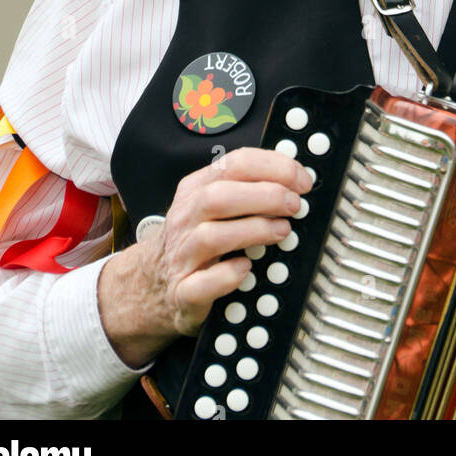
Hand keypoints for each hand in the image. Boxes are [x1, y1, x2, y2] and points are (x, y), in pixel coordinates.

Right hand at [98, 148, 312, 367]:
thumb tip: (296, 178)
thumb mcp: (214, 203)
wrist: (153, 283)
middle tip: (295, 205)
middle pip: (219, 196)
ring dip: (253, 231)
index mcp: (196, 188)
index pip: (234, 163)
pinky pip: (202, 284)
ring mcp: (182, 255)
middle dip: (265, 196)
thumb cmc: (197, 239)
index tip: (302, 180)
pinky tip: (247, 268)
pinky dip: (227, 276)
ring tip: (282, 232)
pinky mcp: (184, 292)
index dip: (274, 168)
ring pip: (211, 237)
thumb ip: (247, 187)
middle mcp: (186, 218)